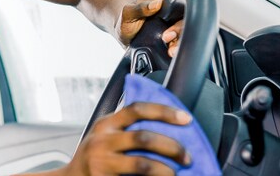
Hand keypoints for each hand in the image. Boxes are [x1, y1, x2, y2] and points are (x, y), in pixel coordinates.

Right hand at [59, 103, 192, 175]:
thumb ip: (125, 128)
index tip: (186, 118)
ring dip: (165, 169)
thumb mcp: (104, 135)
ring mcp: (101, 162)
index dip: (164, 112)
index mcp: (105, 124)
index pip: (137, 110)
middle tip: (186, 157)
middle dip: (171, 146)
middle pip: (143, 137)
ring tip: (176, 172)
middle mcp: (102, 141)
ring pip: (141, 163)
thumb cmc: (93, 157)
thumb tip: (167, 127)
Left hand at [118, 0, 184, 56]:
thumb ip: (141, 7)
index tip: (169, 29)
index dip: (179, 15)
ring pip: (183, 32)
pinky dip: (176, 48)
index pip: (180, 3)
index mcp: (162, 0)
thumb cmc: (125, 20)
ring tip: (171, 51)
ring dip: (179, 42)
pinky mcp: (171, 37)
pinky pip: (178, 41)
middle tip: (167, 39)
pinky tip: (172, 53)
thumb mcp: (128, 13)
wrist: (121, 36)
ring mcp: (171, 25)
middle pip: (184, 19)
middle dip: (179, 31)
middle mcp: (170, 12)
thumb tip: (157, 3)